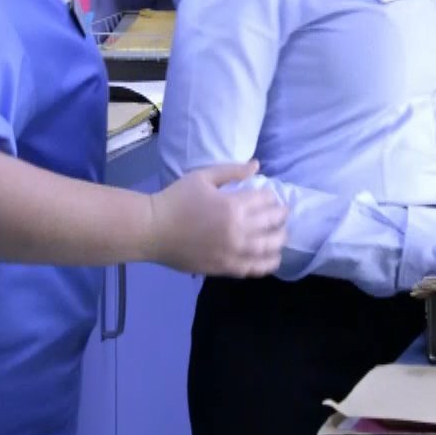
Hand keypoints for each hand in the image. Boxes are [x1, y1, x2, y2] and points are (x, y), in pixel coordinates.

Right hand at [146, 162, 286, 277]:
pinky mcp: (224, 268)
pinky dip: (266, 264)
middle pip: (271, 224)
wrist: (153, 230)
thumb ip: (232, 171)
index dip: (272, 197)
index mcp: (233, 205)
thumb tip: (257, 165)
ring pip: (267, 248)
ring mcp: (232, 252)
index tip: (272, 197)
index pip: (265, 201)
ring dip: (279, 241)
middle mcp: (237, 230)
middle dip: (280, 218)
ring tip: (281, 237)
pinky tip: (273, 260)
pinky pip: (253, 268)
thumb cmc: (176, 199)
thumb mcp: (202, 177)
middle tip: (282, 215)